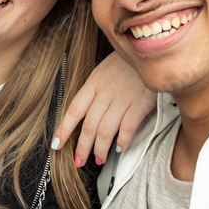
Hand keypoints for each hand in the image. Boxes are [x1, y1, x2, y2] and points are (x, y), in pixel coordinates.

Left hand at [52, 51, 155, 166]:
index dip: (63, 129)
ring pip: (105, 130)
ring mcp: (123, 97)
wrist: (151, 48)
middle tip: (79, 160)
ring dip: (100, 149)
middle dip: (82, 147)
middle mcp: (106, 91)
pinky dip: (122, 141)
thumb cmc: (128, 60)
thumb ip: (96, 89)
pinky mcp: (141, 103)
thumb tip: (85, 112)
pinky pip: (127, 128)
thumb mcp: (105, 68)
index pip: (74, 109)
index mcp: (94, 82)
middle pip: (89, 125)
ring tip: (99, 159)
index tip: (57, 144)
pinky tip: (119, 148)